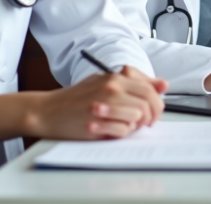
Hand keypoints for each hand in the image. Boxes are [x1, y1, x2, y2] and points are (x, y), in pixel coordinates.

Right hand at [26, 65, 167, 139]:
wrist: (46, 111)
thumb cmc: (76, 98)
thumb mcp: (104, 82)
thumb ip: (135, 82)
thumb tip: (164, 84)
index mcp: (115, 77)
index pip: (149, 89)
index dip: (157, 103)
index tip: (154, 112)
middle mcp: (111, 88)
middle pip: (147, 103)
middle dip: (151, 116)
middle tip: (146, 123)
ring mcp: (104, 106)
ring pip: (137, 117)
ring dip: (135, 125)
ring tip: (123, 125)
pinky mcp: (96, 124)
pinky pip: (123, 131)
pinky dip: (121, 133)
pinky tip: (111, 130)